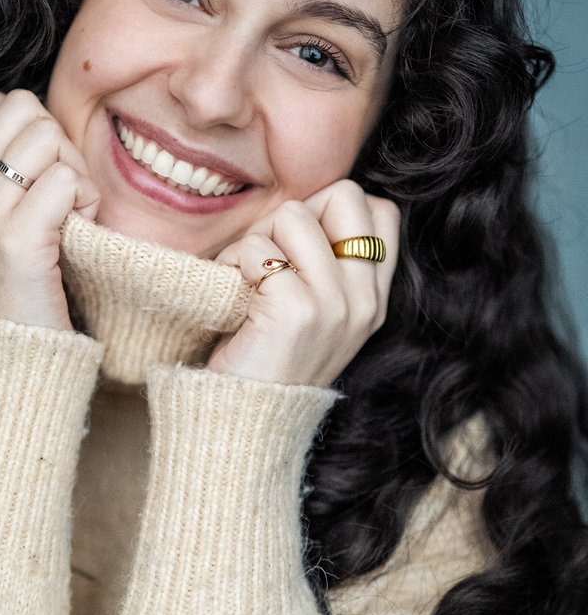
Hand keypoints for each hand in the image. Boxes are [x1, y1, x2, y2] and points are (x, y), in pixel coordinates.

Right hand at [0, 88, 99, 328]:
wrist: (13, 357)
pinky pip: (64, 180)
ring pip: (46, 135)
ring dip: (74, 169)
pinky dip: (85, 199)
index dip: (31, 125)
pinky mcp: (15, 240)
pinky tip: (80, 229)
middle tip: (65, 193)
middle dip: (57, 142)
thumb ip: (4, 175)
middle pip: (22, 108)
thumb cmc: (20, 288)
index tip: (42, 172)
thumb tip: (45, 127)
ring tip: (72, 211)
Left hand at [207, 181, 399, 386]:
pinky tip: (235, 292)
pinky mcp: (296, 311)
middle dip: (296, 214)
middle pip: (345, 194)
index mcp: (373, 298)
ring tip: (247, 278)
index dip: (332, 212)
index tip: (300, 250)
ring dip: (257, 239)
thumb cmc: (267, 356)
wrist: (246, 420)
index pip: (381, 211)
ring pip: (294, 214)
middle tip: (271, 256)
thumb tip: (301, 207)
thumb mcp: (317, 312)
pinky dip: (234, 262)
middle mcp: (363, 300)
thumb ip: (325, 262)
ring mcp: (335, 305)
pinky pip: (258, 248)